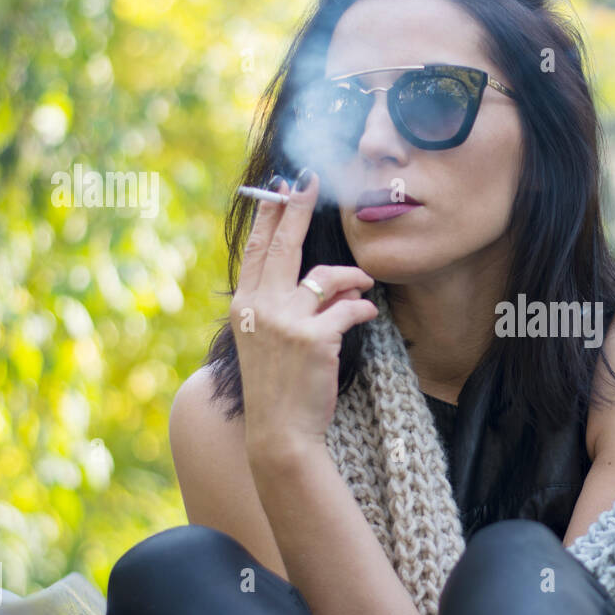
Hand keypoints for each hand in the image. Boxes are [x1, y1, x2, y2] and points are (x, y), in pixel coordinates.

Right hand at [230, 169, 377, 453]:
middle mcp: (260, 309)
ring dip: (352, 276)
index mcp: (245, 307)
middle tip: (311, 182)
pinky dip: (363, 309)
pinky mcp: (313, 339)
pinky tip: (369, 314)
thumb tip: (325, 281)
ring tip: (365, 283)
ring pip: (326, 277)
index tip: (281, 187)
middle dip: (297, 209)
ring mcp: (285, 323)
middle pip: (282, 246)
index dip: (269, 215)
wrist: (280, 432)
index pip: (256, 250)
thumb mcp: (268, 341)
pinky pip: (348, 309)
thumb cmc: (278, 386)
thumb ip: (286, 306)